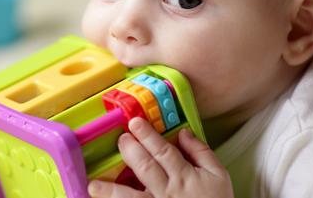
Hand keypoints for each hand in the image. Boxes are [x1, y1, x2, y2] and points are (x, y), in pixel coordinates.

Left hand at [88, 117, 233, 197]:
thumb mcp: (219, 176)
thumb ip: (201, 152)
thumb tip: (182, 131)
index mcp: (185, 177)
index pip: (163, 152)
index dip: (147, 136)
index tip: (134, 122)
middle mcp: (169, 192)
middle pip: (145, 169)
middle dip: (130, 152)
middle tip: (120, 138)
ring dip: (111, 192)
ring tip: (93, 186)